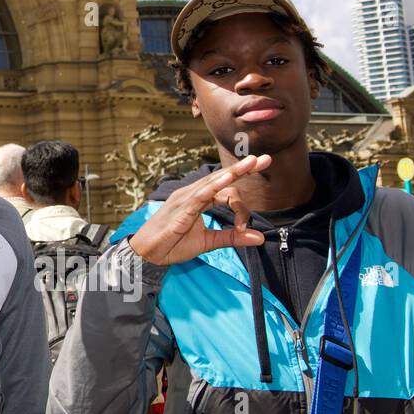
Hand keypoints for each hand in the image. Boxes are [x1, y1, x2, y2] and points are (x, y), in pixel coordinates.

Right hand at [128, 154, 270, 265]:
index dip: (241, 208)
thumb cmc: (172, 244)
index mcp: (198, 199)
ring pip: (213, 182)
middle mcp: (192, 194)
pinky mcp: (182, 208)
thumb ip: (232, 237)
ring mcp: (185, 198)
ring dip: (234, 172)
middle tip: (265, 159)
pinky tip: (229, 178)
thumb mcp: (208, 242)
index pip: (225, 192)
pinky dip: (216, 185)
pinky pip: (201, 194)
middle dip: (244, 169)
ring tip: (253, 163)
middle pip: (221, 178)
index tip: (245, 228)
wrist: (148, 254)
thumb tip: (260, 237)